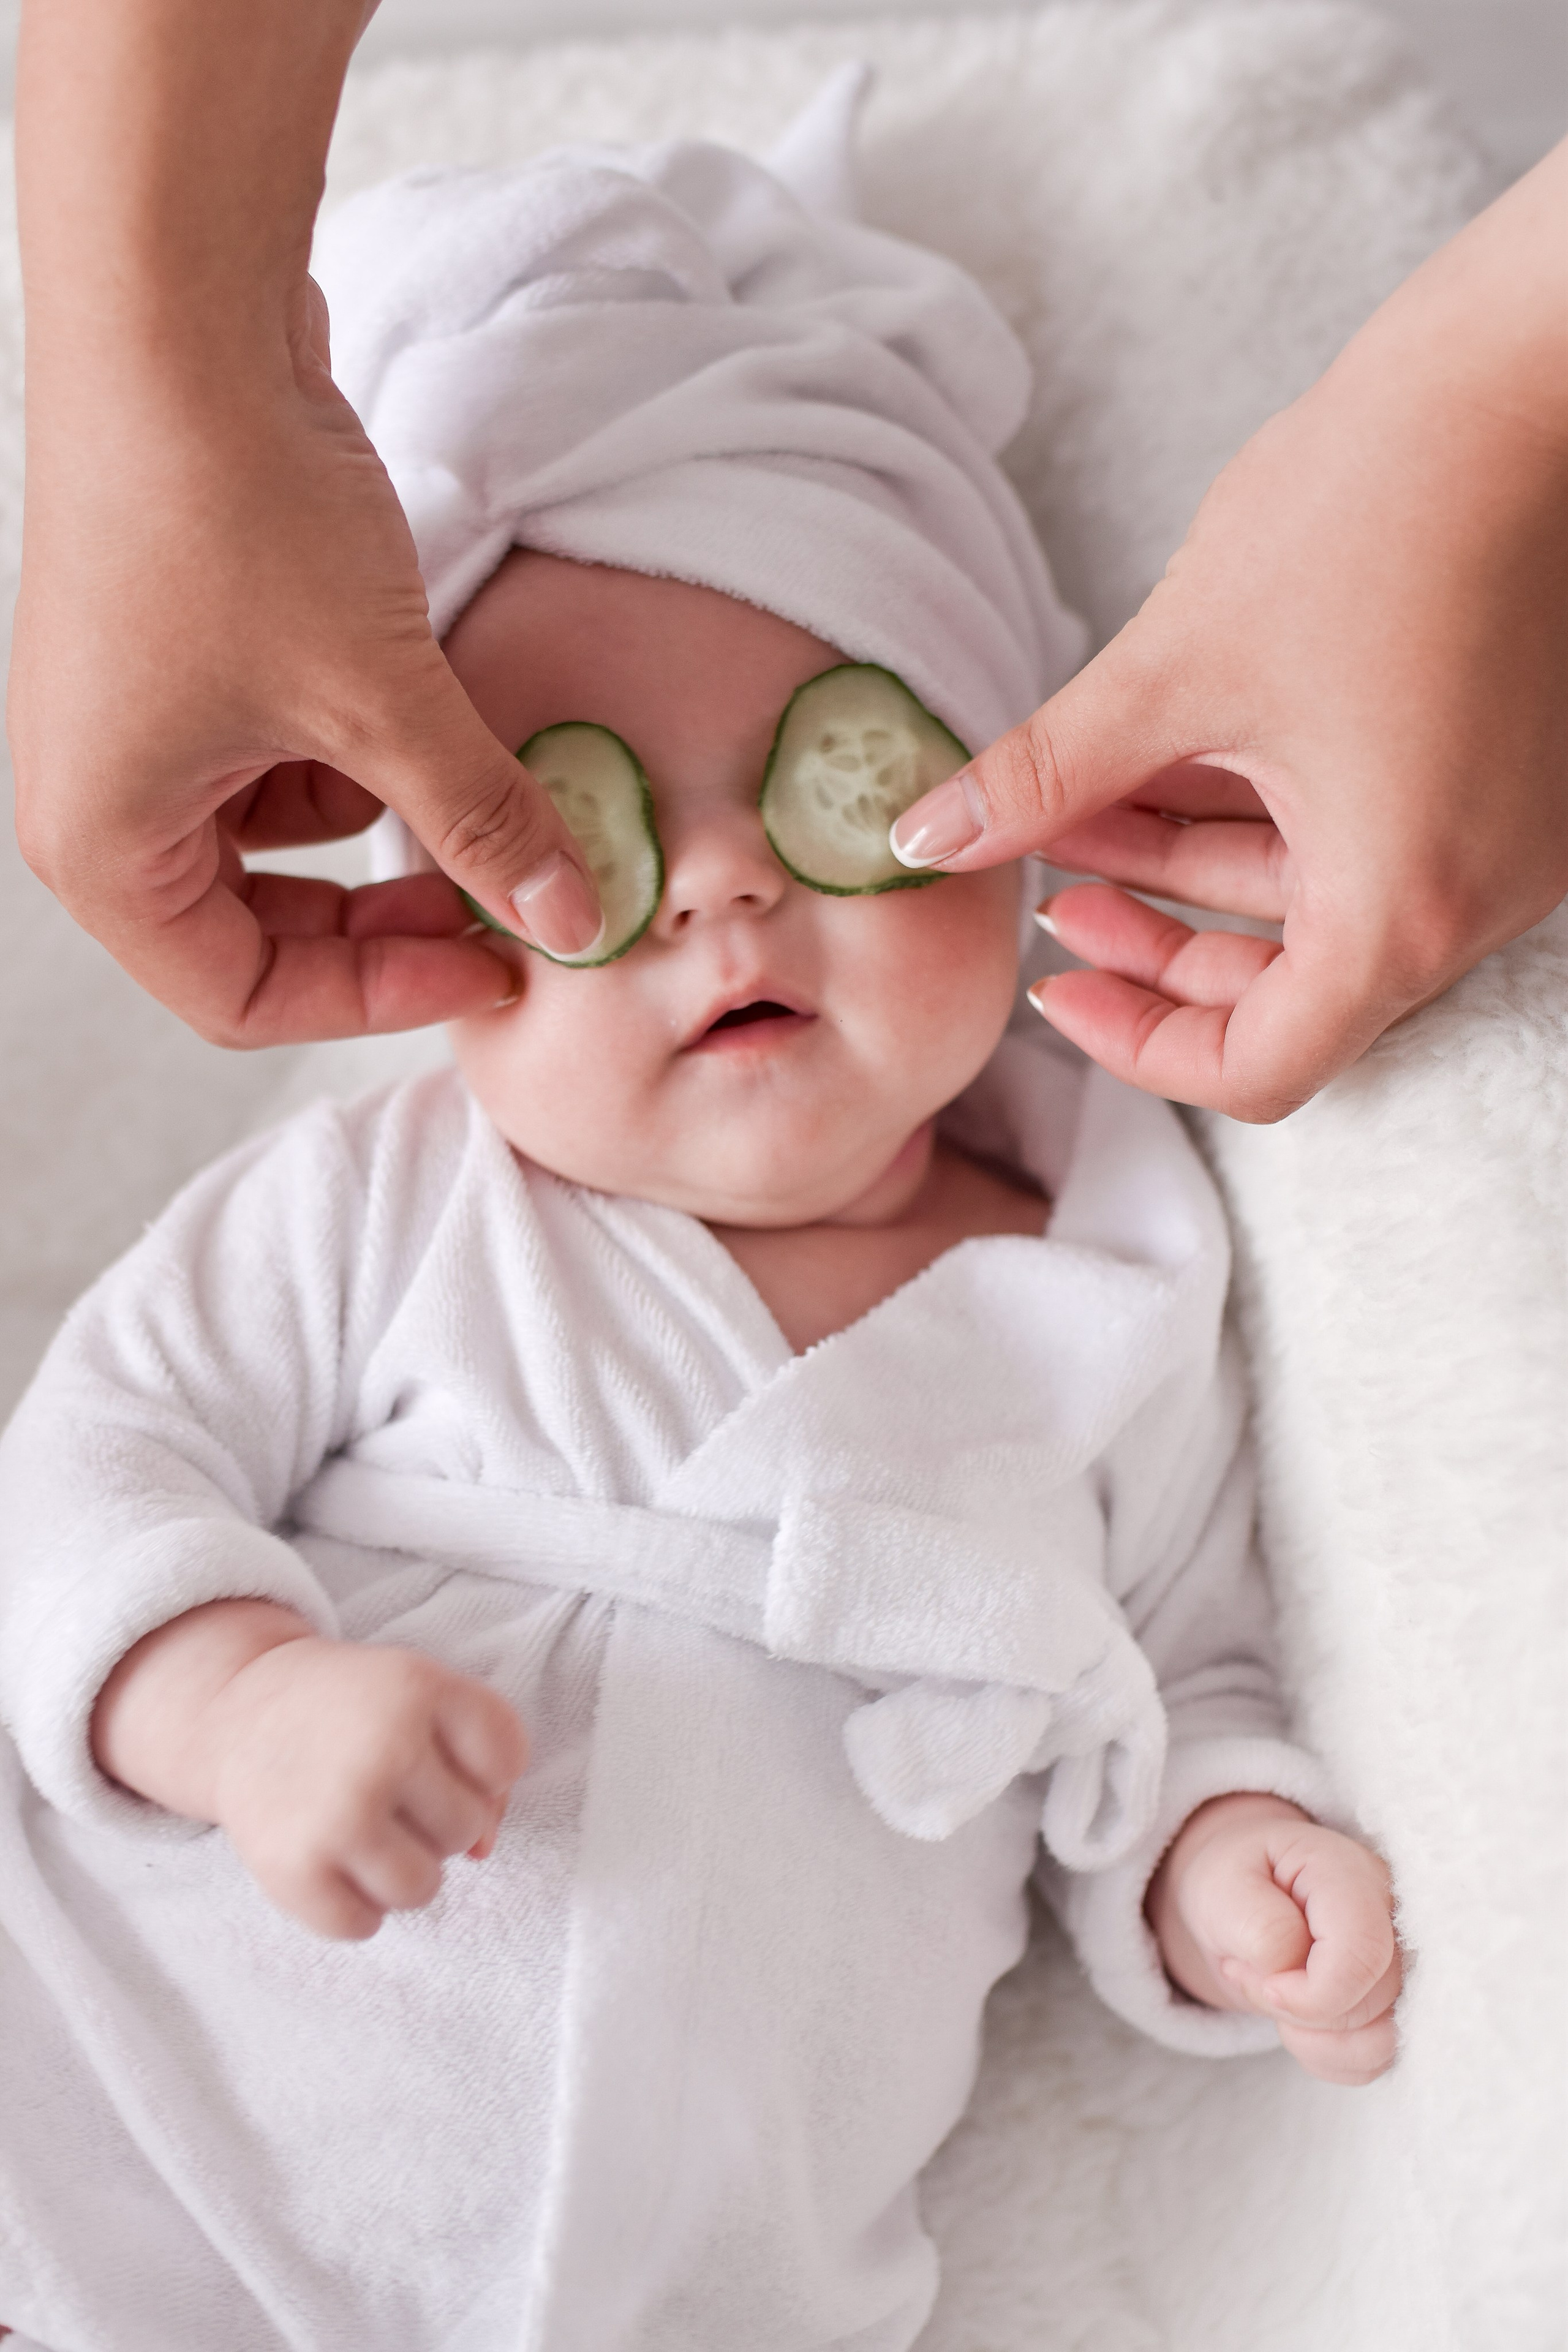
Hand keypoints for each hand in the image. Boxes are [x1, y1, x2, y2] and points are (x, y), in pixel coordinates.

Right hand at [9, 0, 601, 1050]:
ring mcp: (134, 724)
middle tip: (502, 906)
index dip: (378, 1001)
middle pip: (256, 931)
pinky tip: (426, 713)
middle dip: (382, 924)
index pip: (243, 999)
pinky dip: (355, 754)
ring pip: (277, 840)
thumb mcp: (382, 698)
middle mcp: (100, 799)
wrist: (179, 317)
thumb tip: (573, 919)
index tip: (493, 970)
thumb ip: (481, 820)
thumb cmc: (235, 517)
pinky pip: (276, 753)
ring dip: (380, 830)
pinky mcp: (176, 657)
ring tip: (478, 789)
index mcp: (103, 846)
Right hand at [198, 1633, 528, 1938]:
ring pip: (423, 1889)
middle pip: (467, 1828)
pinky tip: (333, 1861)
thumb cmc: (351, 1711)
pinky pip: (362, 1926)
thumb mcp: (421, 1695)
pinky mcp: (292, 1870)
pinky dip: (352, 1907)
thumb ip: (479, 1761)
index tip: (444, 1756)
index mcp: (419, 1689)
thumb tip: (485, 1851)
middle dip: (437, 1819)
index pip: (507, 1758)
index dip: (485, 1768)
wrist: (239, 1713)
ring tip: (366, 1831)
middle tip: (389, 1790)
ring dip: (402, 1871)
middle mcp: (383, 1749)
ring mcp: (338, 1814)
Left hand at [891, 138, 1567, 1120]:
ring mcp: (1499, 841)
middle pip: (1288, 992)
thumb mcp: (1174, 667)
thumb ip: (1043, 777)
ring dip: (1190, 867)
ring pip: (1318, 905)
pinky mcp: (1503, 777)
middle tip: (1048, 887)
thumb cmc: (1374, 508)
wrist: (1520, 374)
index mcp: (1406, 907)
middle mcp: (1473, 899)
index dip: (1136, 1045)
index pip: (1260, 1068)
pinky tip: (1163, 763)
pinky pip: (1368, 838)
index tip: (1051, 985)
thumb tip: (917, 838)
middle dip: (1152, 942)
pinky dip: (1264, 818)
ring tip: (1075, 805)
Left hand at [1146, 1794, 1401, 2083]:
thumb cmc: (1236, 1882)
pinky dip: (1326, 2056)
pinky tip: (1296, 2020)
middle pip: (1371, 2002)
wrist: (1241, 1898)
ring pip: (1382, 2041)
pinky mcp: (1393, 2005)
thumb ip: (1259, 1926)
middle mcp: (1392, 1919)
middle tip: (1249, 1973)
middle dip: (1298, 2011)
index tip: (1264, 1984)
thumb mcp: (1223, 1886)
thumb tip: (1293, 1968)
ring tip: (1273, 1996)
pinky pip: (1375, 2060)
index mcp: (1350, 1876)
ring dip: (1313, 2040)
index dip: (1312, 1993)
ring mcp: (1399, 1965)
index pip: (1364, 1952)